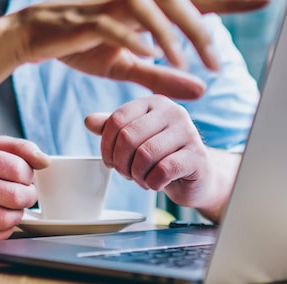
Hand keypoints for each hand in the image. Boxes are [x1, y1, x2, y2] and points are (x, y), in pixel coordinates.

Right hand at [0, 0, 270, 99]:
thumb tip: (204, 90)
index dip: (230, 1)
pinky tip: (146, 53)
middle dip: (200, 28)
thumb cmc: (79, 47)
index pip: (194, 2)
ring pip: (146, 5)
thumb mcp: (126, 67)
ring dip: (169, 32)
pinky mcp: (82, 21)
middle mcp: (131, 3)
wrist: (29, 38)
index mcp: (145, 12)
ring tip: (183, 61)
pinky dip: (131, 36)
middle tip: (216, 63)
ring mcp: (106, 8)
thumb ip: (163, 76)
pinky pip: (111, 23)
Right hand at [0, 137, 48, 240]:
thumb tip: (45, 161)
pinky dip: (4, 229)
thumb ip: (21, 148)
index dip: (28, 175)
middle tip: (24, 194)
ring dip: (17, 214)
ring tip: (11, 206)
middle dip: (28, 197)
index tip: (23, 177)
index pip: (17, 169)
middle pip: (14, 196)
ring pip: (6, 220)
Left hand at [84, 96, 224, 212]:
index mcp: (154, 103)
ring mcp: (189, 132)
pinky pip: (163, 170)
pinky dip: (152, 183)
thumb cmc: (162, 156)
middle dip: (121, 162)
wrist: (197, 177)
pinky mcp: (198, 157)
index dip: (106, 145)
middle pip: (129, 137)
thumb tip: (88, 121)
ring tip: (141, 179)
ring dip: (136, 175)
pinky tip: (156, 183)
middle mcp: (173, 112)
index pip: (117, 119)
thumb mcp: (135, 139)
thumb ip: (113, 128)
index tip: (109, 161)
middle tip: (126, 173)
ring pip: (145, 154)